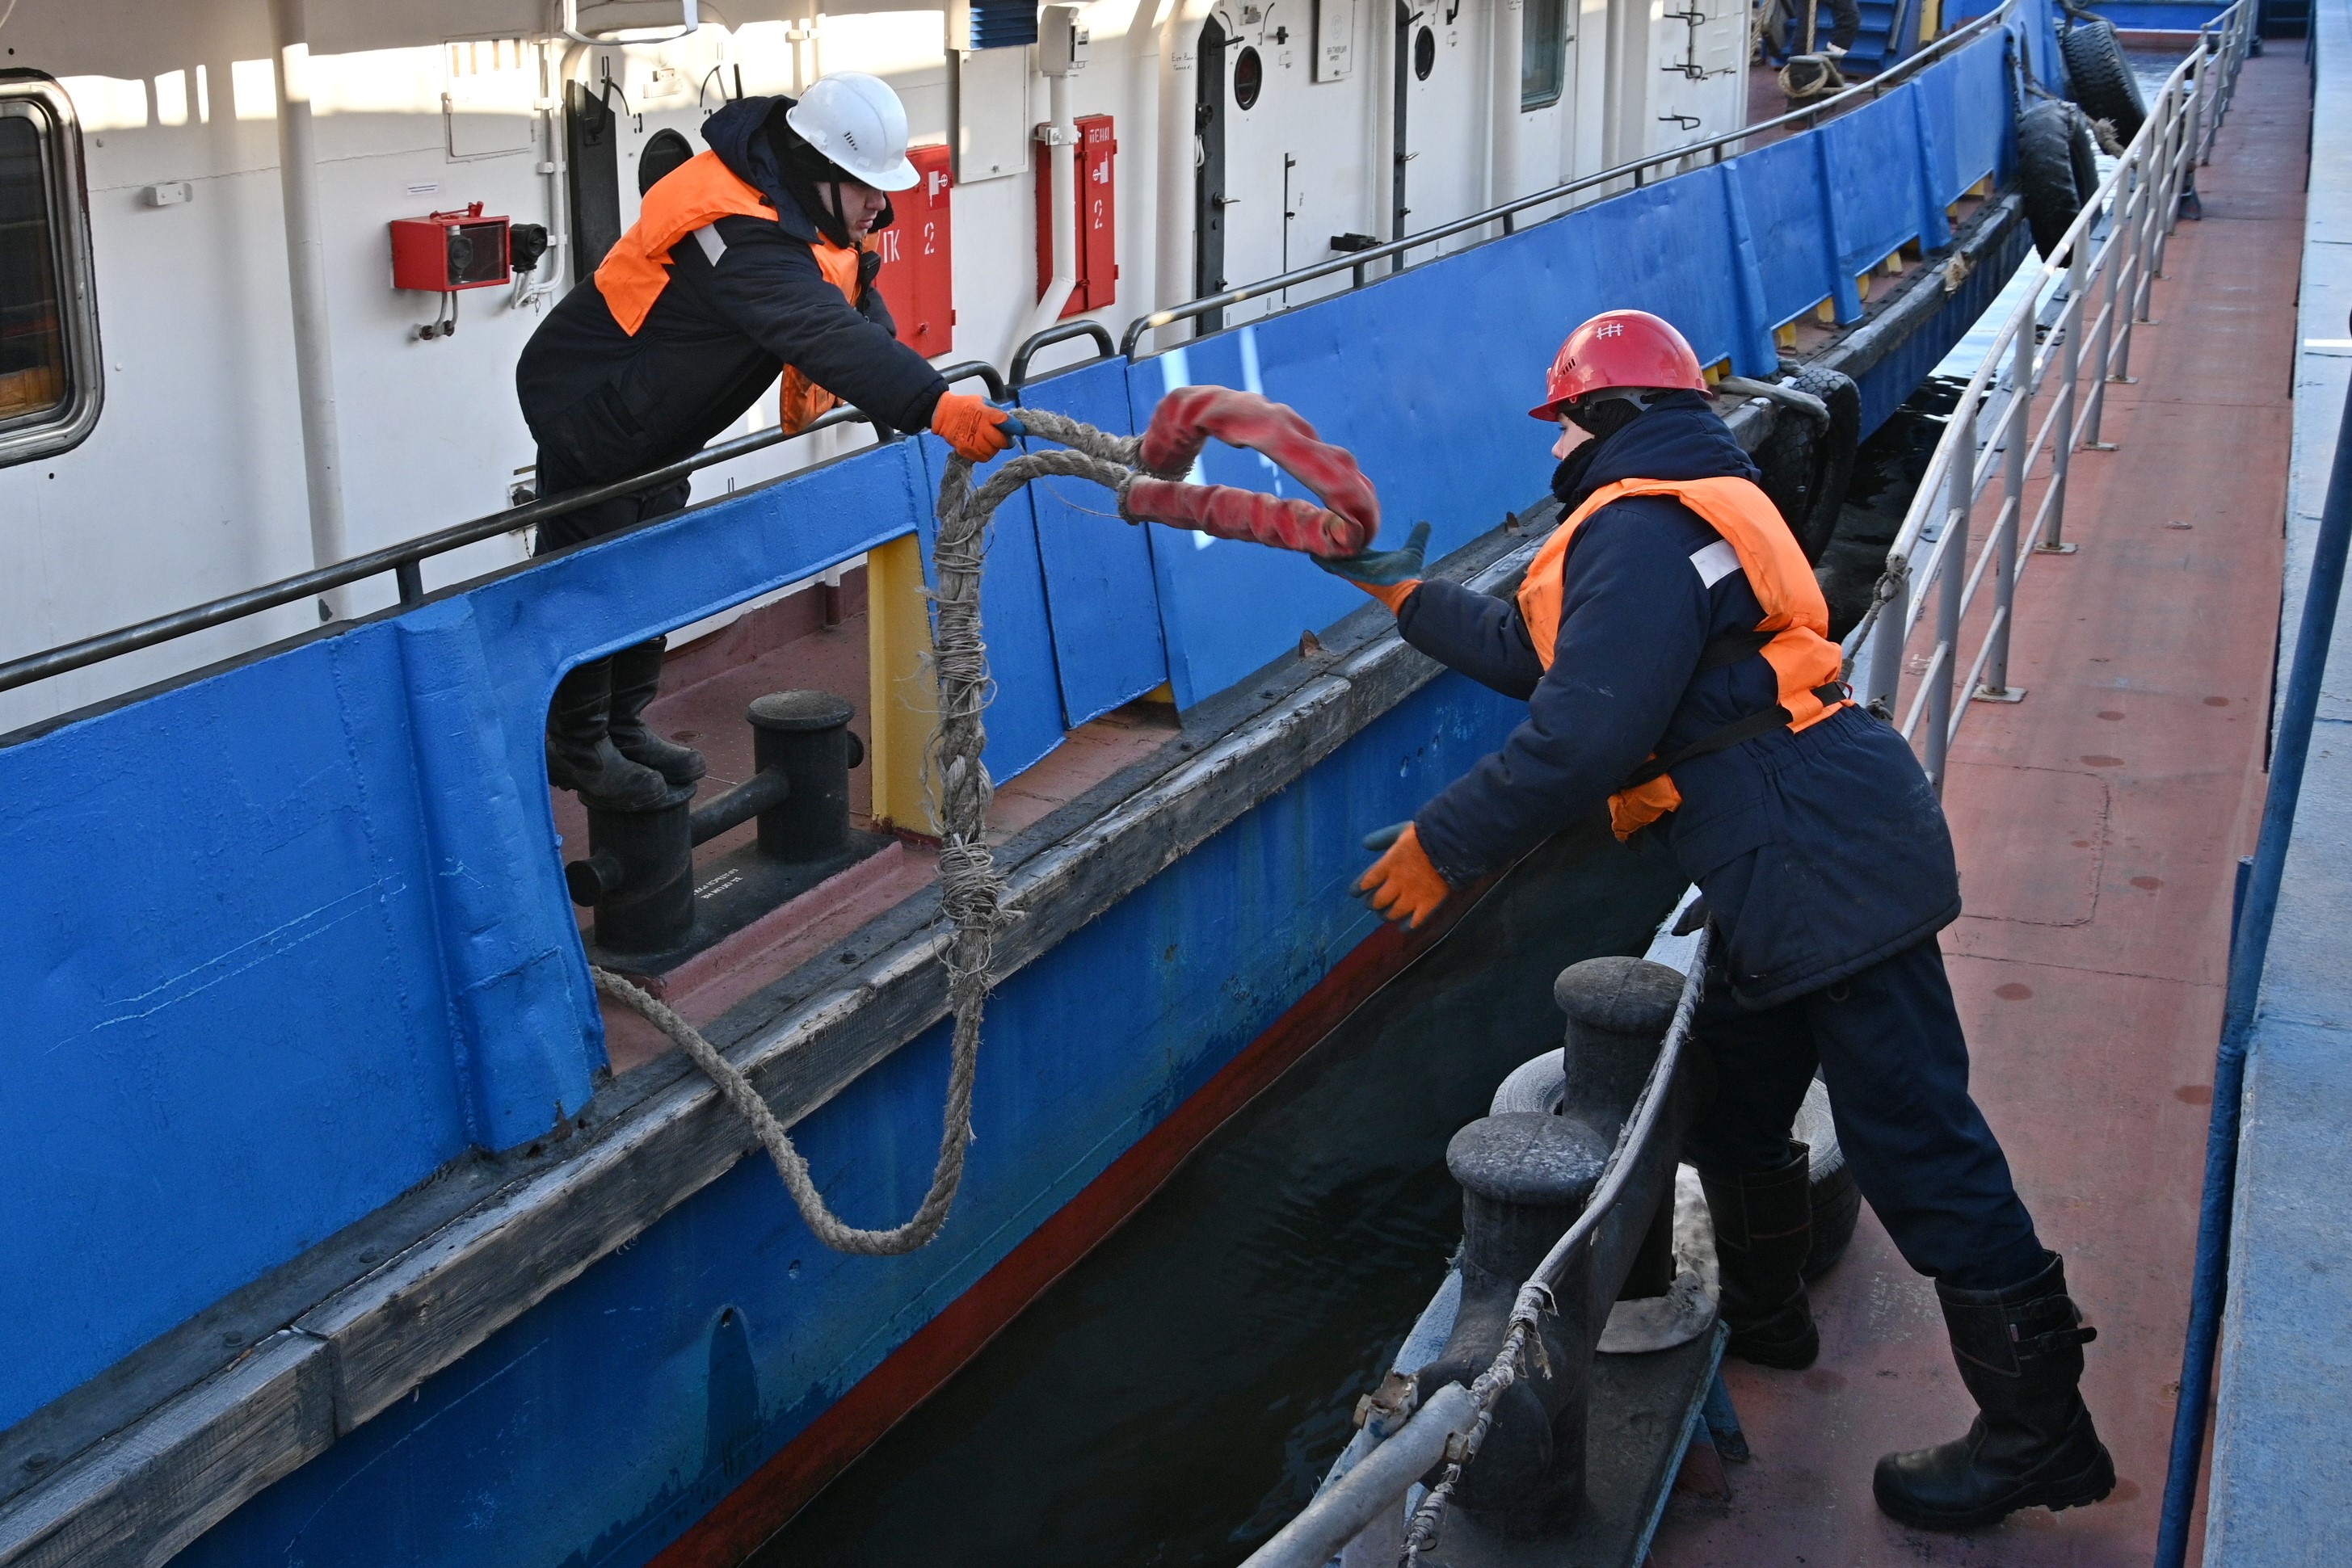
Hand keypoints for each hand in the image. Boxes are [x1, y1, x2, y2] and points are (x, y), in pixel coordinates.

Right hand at [930, 392, 1020, 460]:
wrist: (944, 414)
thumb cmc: (967, 406)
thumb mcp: (983, 402)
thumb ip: (998, 413)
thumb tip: (1013, 424)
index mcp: (987, 414)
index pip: (1007, 422)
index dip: (1017, 427)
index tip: (1021, 429)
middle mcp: (981, 428)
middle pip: (1003, 442)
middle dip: (1006, 441)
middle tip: (1002, 437)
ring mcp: (973, 441)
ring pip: (993, 452)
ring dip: (994, 448)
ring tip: (988, 440)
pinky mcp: (966, 450)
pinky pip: (983, 458)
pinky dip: (985, 453)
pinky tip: (980, 445)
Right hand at [1314, 521, 1429, 612]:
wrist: (1405, 590)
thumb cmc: (1408, 575)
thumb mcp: (1414, 550)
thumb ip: (1418, 537)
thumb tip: (1426, 523)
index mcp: (1369, 559)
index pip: (1353, 547)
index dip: (1346, 538)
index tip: (1337, 529)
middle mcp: (1358, 565)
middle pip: (1340, 552)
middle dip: (1330, 544)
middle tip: (1316, 533)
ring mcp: (1353, 571)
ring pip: (1334, 559)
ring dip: (1324, 552)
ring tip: (1308, 542)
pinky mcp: (1351, 574)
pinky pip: (1334, 567)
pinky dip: (1324, 561)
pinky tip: (1313, 554)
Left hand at [1355, 820, 1450, 928]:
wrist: (1453, 845)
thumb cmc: (1425, 835)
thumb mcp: (1400, 831)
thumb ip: (1382, 838)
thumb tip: (1365, 844)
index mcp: (1388, 865)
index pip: (1365, 883)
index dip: (1357, 889)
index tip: (1355, 892)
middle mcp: (1397, 884)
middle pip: (1376, 901)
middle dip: (1372, 903)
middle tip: (1372, 903)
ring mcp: (1412, 897)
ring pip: (1392, 914)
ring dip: (1385, 915)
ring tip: (1386, 914)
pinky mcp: (1428, 905)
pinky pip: (1414, 923)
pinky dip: (1406, 926)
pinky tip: (1403, 927)